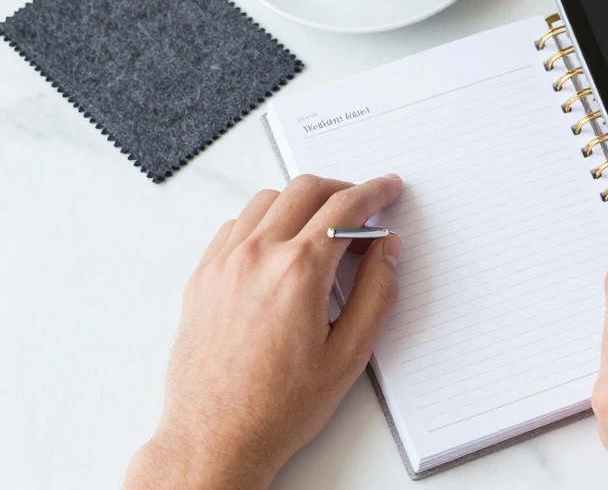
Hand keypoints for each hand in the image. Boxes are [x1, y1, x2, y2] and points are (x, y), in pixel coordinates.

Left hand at [125, 174, 403, 489]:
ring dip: (301, 203)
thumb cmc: (277, 406)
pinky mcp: (202, 278)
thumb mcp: (349, 354)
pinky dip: (264, 222)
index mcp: (298, 272)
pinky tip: (280, 249)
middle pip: (305, 190)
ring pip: (267, 201)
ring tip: (322, 231)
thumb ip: (376, 292)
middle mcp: (256, 257)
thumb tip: (386, 251)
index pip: (344, 208)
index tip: (387, 189)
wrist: (215, 437)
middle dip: (342, 189)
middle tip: (363, 207)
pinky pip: (235, 227)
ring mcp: (223, 264)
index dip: (374, 192)